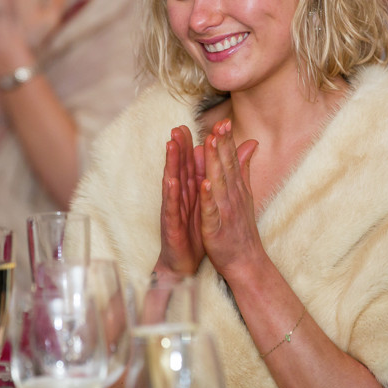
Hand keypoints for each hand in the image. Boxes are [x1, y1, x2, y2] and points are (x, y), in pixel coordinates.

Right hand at [156, 126, 205, 276]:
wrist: (184, 263)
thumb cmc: (194, 232)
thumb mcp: (206, 204)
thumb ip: (211, 181)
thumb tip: (216, 163)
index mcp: (190, 191)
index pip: (191, 165)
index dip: (193, 145)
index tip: (195, 124)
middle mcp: (180, 197)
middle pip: (179, 169)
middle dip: (179, 148)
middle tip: (178, 127)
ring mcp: (174, 210)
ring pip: (172, 182)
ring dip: (171, 164)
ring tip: (171, 145)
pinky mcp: (171, 225)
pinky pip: (172, 208)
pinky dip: (172, 194)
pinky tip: (171, 182)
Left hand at [197, 120, 259, 278]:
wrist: (246, 262)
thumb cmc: (241, 228)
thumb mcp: (245, 194)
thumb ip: (244, 168)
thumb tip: (251, 143)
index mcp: (236, 188)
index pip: (231, 161)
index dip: (227, 141)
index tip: (223, 121)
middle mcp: (233, 197)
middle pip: (226, 167)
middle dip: (222, 145)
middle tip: (219, 124)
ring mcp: (225, 212)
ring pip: (218, 184)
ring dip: (214, 163)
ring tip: (210, 143)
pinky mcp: (216, 228)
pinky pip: (211, 211)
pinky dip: (209, 198)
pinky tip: (205, 184)